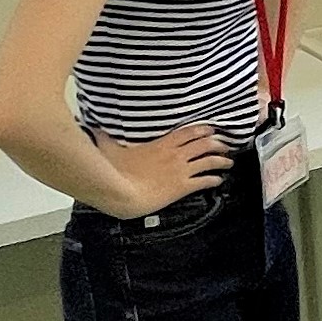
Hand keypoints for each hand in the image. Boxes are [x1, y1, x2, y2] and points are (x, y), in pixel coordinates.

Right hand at [93, 122, 234, 216]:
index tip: (212, 130)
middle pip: (204, 144)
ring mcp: (181, 171)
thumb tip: (92, 127)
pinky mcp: (182, 187)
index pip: (189, 132)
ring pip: (209, 161)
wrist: (124, 193)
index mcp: (162, 143)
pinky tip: (219, 181)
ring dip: (221, 161)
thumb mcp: (109, 148)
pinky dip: (214, 180)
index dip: (203, 130)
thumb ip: (104, 136)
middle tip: (226, 144)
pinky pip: (204, 182)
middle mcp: (176, 155)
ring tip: (229, 162)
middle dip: (218, 144)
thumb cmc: (116, 171)